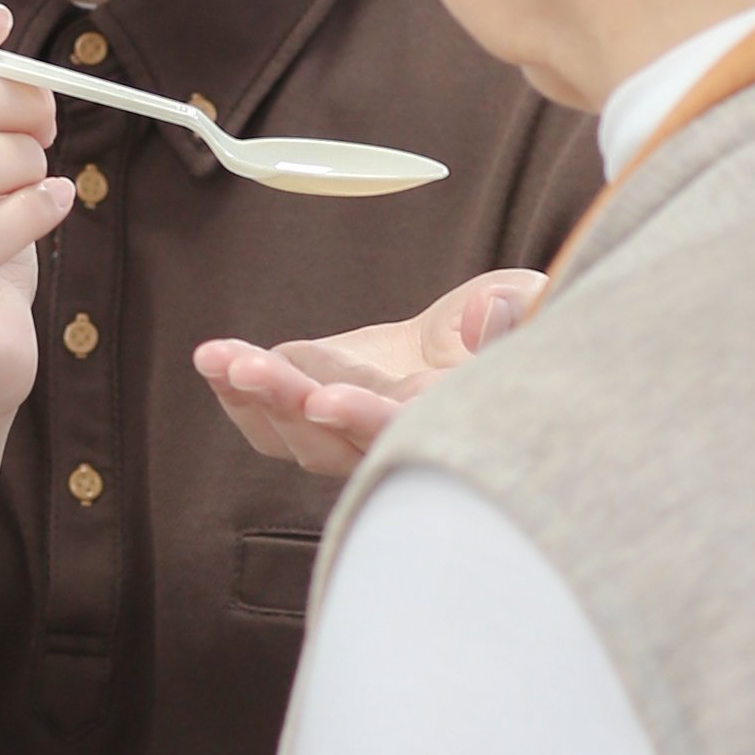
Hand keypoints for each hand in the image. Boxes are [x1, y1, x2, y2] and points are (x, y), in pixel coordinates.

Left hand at [192, 269, 544, 478]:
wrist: (479, 336)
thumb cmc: (522, 328)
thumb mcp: (541, 310)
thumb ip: (517, 318)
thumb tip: (485, 313)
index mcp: (452, 426)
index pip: (402, 436)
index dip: (365, 421)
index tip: (328, 398)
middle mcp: (395, 440)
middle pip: (334, 444)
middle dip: (290, 406)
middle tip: (252, 368)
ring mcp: (351, 425)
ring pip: (294, 436)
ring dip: (255, 397)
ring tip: (219, 357)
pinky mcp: (320, 397)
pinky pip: (271, 418)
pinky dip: (238, 390)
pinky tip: (213, 359)